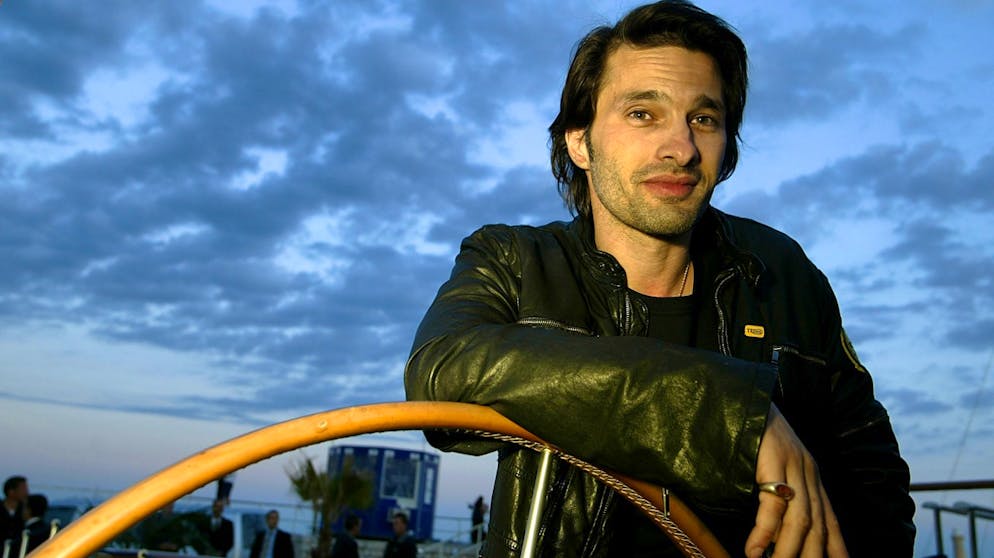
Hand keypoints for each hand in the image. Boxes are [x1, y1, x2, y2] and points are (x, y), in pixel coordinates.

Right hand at [745, 404, 847, 557]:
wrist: (743, 396)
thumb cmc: (752, 434)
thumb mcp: (776, 466)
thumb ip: (783, 493)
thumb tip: (777, 531)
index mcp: (812, 477)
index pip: (831, 522)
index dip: (838, 550)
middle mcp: (809, 474)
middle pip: (819, 528)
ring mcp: (793, 467)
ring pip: (800, 521)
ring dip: (788, 553)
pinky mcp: (771, 462)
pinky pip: (771, 504)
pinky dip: (763, 533)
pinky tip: (754, 551)